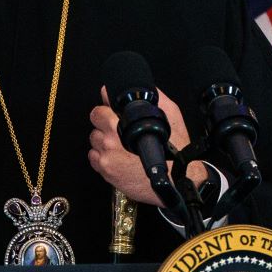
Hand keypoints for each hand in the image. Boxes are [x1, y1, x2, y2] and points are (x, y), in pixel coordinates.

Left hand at [88, 86, 199, 205]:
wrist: (176, 182)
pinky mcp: (106, 171)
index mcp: (122, 125)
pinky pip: (94, 157)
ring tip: (120, 144)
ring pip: (94, 140)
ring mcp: (106, 157)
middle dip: (105, 122)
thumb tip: (145, 89)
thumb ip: (156, 98)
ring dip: (103, 139)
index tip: (110, 108)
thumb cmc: (175, 150)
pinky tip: (117, 156)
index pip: (101, 106)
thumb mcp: (171, 115)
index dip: (107, 105)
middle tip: (118, 128)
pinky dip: (102, 156)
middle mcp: (110, 140)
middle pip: (95, 121)